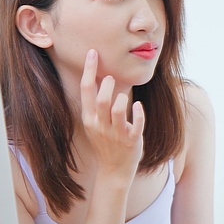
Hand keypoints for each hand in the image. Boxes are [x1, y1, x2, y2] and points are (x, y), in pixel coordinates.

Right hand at [80, 49, 144, 178]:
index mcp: (89, 119)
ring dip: (122, 97)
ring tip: (124, 94)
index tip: (92, 52)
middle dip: (107, 83)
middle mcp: (100, 125)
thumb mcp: (94, 124)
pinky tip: (138, 106)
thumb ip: (96, 104)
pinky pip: (135, 124)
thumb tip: (99, 77)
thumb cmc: (105, 142)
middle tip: (112, 77)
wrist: (113, 171)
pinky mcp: (131, 140)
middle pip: (101, 99)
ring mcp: (115, 134)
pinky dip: (138, 113)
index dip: (89, 69)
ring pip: (117, 109)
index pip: (86, 90)